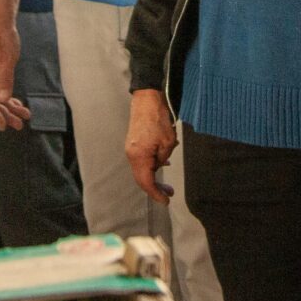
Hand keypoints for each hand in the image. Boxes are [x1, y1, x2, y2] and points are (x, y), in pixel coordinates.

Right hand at [0, 0, 30, 130]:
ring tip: (23, 116)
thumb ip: (4, 80)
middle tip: (19, 125)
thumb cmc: (2, 37)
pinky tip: (16, 102)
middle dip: (6, 113)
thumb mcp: (7, 59)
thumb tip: (1, 99)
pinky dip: (8, 96)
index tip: (4, 126)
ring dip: (9, 106)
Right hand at [125, 90, 178, 204]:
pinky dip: (151, 166)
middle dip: (155, 188)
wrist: (146, 99)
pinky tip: (162, 164)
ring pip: (142, 170)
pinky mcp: (133, 143)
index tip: (166, 201)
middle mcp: (131, 155)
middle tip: (169, 193)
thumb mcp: (168, 143)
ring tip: (167, 183)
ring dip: (154, 177)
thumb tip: (159, 166)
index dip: (156, 194)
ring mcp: (131, 149)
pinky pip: (142, 160)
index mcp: (139, 157)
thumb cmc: (158, 119)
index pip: (146, 183)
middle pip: (142, 179)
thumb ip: (163, 159)